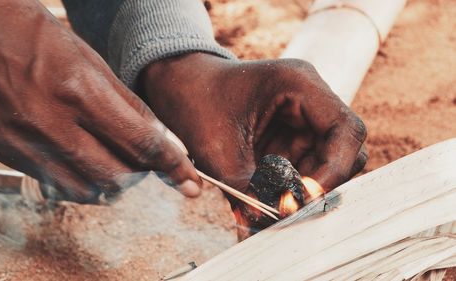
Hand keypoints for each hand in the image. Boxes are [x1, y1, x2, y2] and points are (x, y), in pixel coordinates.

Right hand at [0, 0, 200, 202]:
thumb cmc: (25, 28)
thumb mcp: (85, 55)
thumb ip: (123, 101)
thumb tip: (157, 136)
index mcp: (77, 89)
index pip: (141, 142)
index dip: (173, 165)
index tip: (189, 180)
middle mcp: (51, 123)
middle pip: (119, 175)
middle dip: (145, 174)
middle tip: (152, 163)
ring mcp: (25, 143)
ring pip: (89, 190)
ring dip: (115, 183)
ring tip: (121, 164)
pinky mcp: (7, 153)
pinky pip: (57, 187)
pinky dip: (84, 184)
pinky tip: (88, 165)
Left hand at [140, 53, 366, 196]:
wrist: (177, 86)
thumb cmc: (194, 103)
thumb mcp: (218, 151)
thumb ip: (248, 193)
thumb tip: (267, 230)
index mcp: (299, 84)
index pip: (346, 130)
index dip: (335, 169)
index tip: (308, 197)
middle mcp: (309, 97)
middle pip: (342, 148)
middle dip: (319, 182)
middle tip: (289, 207)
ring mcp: (301, 116)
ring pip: (324, 161)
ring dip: (302, 187)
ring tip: (272, 205)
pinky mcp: (290, 132)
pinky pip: (302, 164)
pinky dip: (288, 184)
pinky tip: (266, 196)